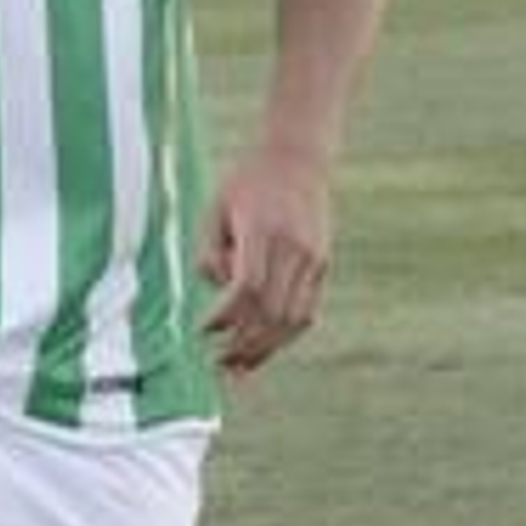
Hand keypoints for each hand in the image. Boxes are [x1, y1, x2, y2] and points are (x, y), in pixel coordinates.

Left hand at [197, 145, 332, 378]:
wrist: (298, 158)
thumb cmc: (246, 183)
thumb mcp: (216, 209)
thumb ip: (210, 253)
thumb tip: (221, 293)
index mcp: (262, 228)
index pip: (247, 286)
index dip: (225, 316)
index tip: (202, 331)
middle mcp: (293, 245)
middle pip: (271, 310)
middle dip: (243, 343)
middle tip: (217, 362)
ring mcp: (313, 256)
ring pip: (293, 318)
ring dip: (265, 348)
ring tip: (239, 367)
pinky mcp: (322, 263)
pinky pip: (307, 311)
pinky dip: (284, 335)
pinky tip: (263, 348)